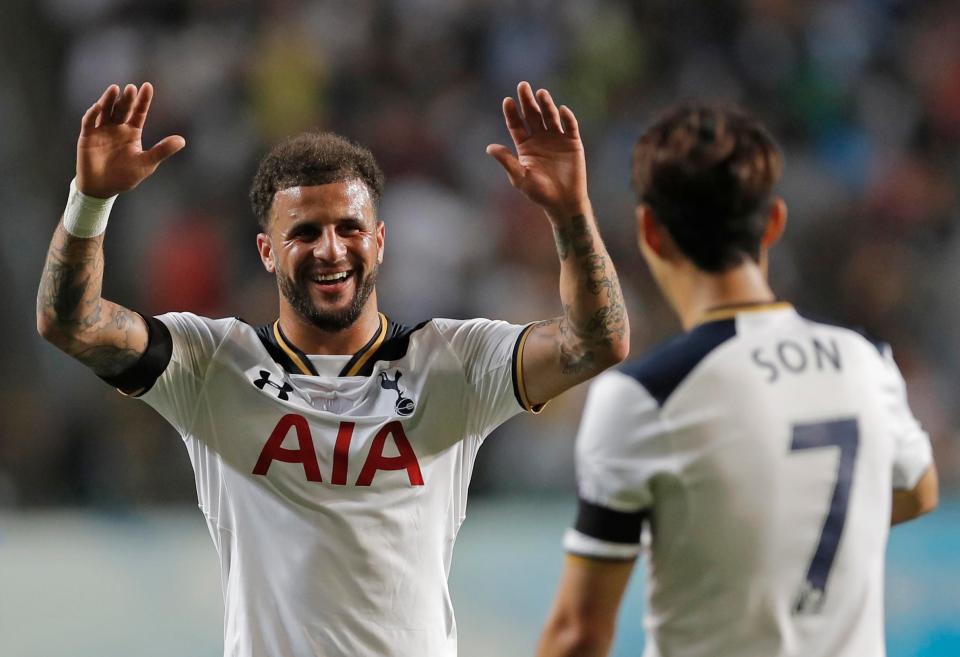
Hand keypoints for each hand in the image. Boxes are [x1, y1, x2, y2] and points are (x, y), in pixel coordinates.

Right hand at [77, 83, 184, 197]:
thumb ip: (162, 150)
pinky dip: (93, 114)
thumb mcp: (147, 163)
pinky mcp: (87, 136)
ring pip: (106, 111)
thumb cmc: (125, 176)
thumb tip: (182, 140)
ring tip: (115, 88)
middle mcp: (117, 127)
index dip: (143, 100)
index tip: (148, 86)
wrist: (103, 188)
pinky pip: (89, 121)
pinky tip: (99, 107)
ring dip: (108, 100)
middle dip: (127, 98)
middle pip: (123, 109)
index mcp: (132, 132)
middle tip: (131, 88)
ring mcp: (102, 130)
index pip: (139, 112)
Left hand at [487, 81, 587, 217]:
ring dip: (546, 105)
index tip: (507, 101)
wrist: (563, 202)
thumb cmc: (539, 192)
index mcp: (525, 145)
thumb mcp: (520, 177)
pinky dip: (567, 118)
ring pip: (550, 117)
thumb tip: (489, 148)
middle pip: (532, 115)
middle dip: (527, 101)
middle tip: (522, 86)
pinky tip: (561, 110)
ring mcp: (557, 138)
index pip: (516, 124)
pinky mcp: (573, 142)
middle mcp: (540, 138)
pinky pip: (570, 126)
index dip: (512, 112)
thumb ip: (507, 161)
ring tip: (541, 93)